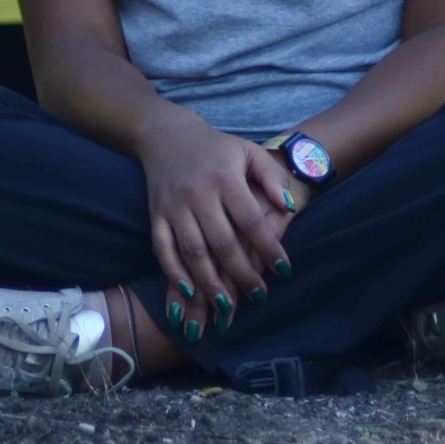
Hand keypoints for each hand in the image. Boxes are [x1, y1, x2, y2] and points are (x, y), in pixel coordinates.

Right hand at [138, 106, 298, 341]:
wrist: (167, 134)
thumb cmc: (216, 148)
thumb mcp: (249, 152)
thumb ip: (271, 177)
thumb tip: (289, 206)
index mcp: (225, 177)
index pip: (250, 219)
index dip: (268, 247)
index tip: (284, 270)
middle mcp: (198, 193)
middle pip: (222, 242)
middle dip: (241, 274)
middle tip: (259, 296)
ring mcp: (174, 206)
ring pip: (192, 252)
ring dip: (209, 283)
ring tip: (227, 308)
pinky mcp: (155, 215)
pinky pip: (163, 249)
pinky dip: (174, 272)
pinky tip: (188, 291)